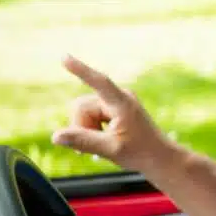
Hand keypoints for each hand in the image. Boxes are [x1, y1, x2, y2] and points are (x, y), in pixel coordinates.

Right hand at [52, 55, 170, 172]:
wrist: (159, 158)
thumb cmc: (141, 153)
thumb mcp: (110, 149)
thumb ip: (83, 141)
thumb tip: (55, 136)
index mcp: (122, 103)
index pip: (99, 82)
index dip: (80, 70)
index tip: (64, 57)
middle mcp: (118, 97)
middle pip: (80, 106)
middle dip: (81, 127)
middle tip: (95, 147)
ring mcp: (115, 102)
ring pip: (82, 113)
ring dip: (86, 130)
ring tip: (102, 145)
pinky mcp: (112, 109)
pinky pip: (89, 116)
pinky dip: (90, 130)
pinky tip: (101, 141)